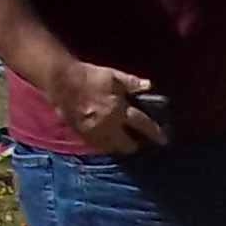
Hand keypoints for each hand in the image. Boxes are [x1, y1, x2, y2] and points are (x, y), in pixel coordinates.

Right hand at [47, 57, 163, 152]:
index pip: (143, 125)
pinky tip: (106, 139)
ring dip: (119, 146)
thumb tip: (149, 85)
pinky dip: (104, 144)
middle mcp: (109, 125)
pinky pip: (97, 146)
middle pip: (127, 145)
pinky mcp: (82, 135)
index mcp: (120, 110)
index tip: (164, 140)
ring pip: (112, 148)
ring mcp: (95, 132)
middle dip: (134, 145)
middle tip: (137, 142)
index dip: (155, 133)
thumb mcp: (113, 76)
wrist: (61, 81)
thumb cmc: (89, 76)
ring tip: (121, 141)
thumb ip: (132, 83)